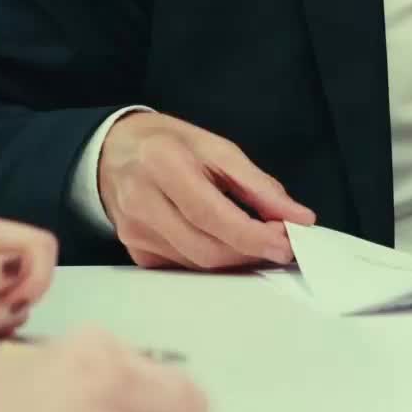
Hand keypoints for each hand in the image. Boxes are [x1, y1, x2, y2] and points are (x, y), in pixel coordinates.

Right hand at [97, 111, 314, 269]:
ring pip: (195, 263)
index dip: (252, 235)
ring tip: (257, 242)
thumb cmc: (169, 144)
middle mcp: (142, 201)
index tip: (285, 242)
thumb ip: (258, 185)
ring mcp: (134, 231)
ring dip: (234, 260)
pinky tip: (224, 245)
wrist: (114, 151)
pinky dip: (210, 261)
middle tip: (279, 244)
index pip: (211, 214)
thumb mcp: (217, 148)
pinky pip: (182, 267)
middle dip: (249, 252)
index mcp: (163, 163)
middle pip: (205, 247)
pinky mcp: (134, 250)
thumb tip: (297, 216)